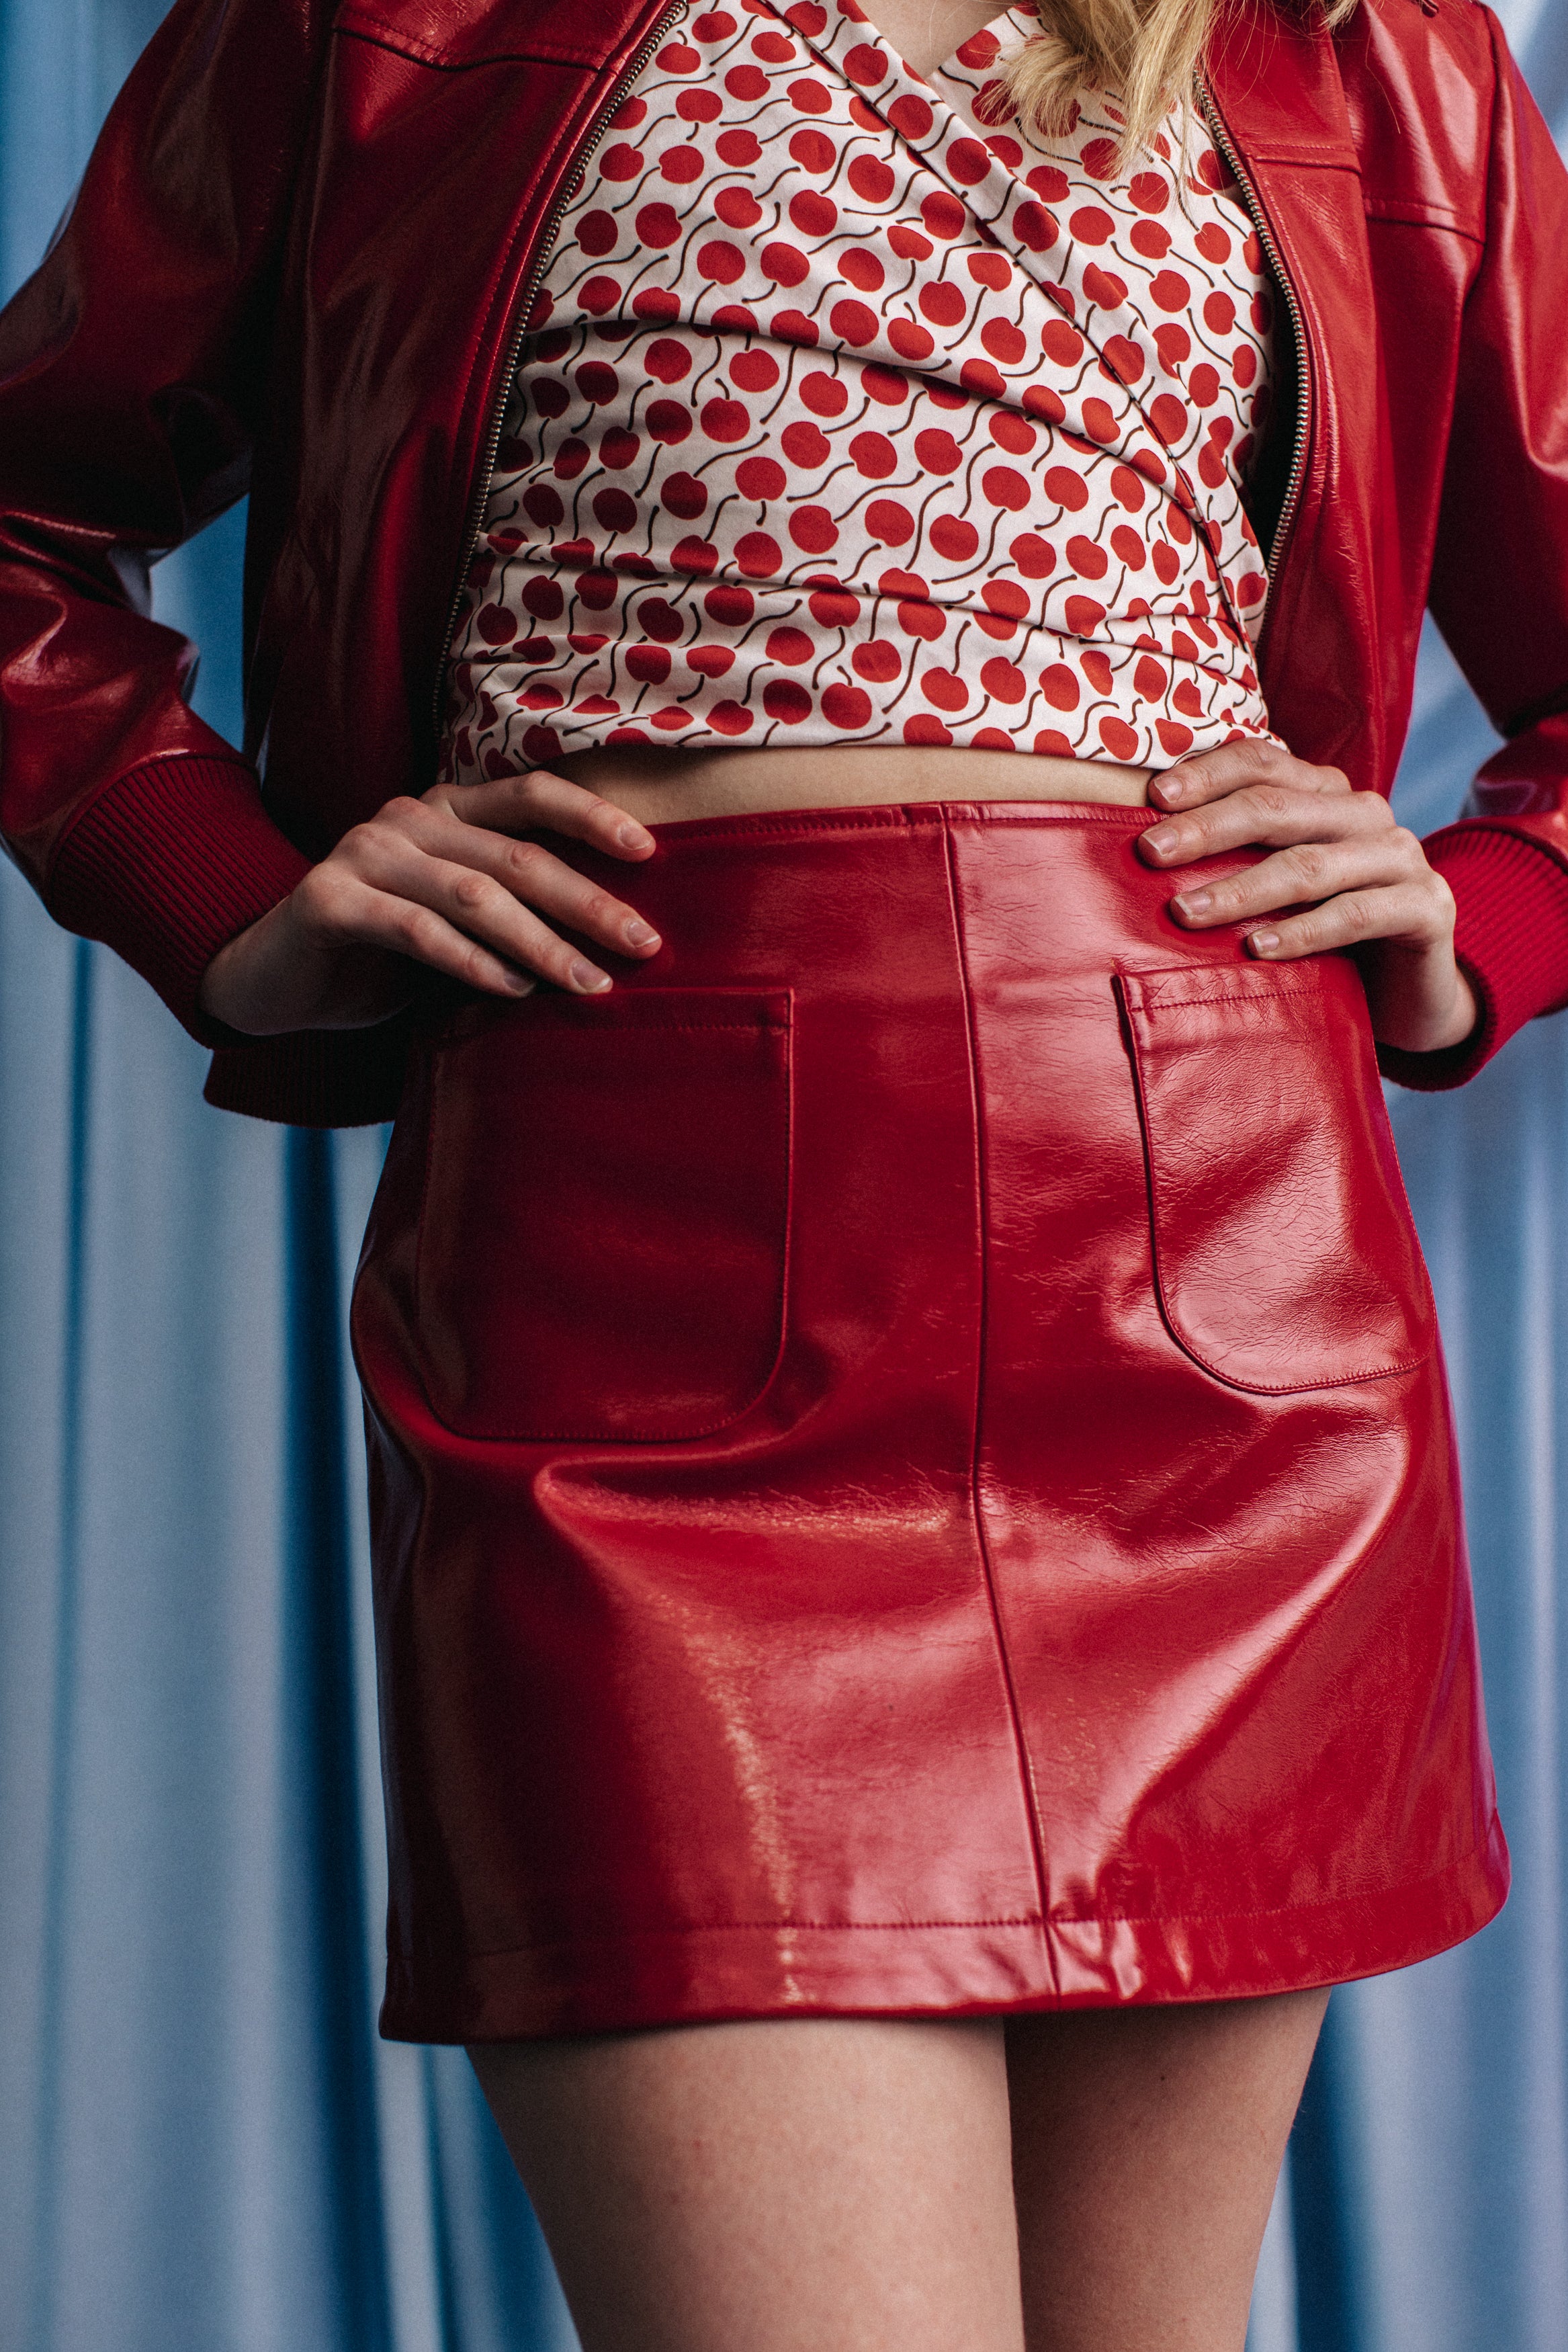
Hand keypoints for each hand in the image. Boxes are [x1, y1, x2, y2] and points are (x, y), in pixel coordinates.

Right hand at [198, 770, 659, 1035]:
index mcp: (447, 809)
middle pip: (515, 855)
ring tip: (591, 984)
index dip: (591, 817)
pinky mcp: (329, 900)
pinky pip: (417, 930)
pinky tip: (513, 991)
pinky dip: (472, 962)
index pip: (530, 796)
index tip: (649, 852)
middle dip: (588, 902)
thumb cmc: (385, 951)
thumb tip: (615, 934)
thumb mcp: (458, 921)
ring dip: (541, 944)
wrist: (275, 978)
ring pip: (473, 894)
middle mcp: (407, 819)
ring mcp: (364, 853)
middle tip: (643, 945)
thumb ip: (514, 909)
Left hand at [1137, 742, 1477, 1055]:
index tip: (1154, 798)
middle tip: (1151, 853)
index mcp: (1326, 794)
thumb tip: (1142, 848)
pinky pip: (1357, 915)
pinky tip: (1257, 949)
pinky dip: (1303, 932)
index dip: (1208, 775)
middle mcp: (1365, 815)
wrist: (1410, 989)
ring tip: (1186, 912)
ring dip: (1242, 889)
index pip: (1262, 764)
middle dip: (1208, 829)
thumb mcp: (1278, 887)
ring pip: (1310, 865)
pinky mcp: (1427, 907)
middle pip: (1276, 809)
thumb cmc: (1324, 932)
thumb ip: (1234, 857)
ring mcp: (1401, 858)